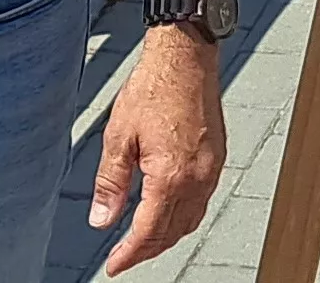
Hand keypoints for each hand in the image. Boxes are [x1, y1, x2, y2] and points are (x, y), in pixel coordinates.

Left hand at [89, 25, 225, 274]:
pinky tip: (168, 210)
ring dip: (167, 237)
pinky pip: (202, 201)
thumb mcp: (119, 136)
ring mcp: (211, 170)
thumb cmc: (153, 87)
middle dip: (147, 251)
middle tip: (124, 256)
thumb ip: (110, 183)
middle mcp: (197, 178)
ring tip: (143, 240)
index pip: (148, 233)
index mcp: (171, 176)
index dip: (129, 254)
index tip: (114, 265)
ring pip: (190, 221)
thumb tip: (102, 219)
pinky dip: (183, 216)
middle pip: (172, 233)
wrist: (185, 57)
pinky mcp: (217, 159)